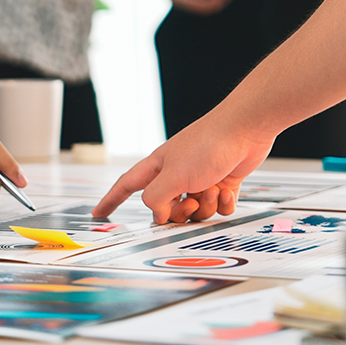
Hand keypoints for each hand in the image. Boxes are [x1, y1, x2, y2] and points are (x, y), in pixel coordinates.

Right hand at [93, 106, 273, 223]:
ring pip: (195, 211)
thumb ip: (157, 198)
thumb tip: (158, 215)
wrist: (246, 129)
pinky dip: (223, 203)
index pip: (127, 185)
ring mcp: (200, 179)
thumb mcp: (173, 175)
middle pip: (167, 209)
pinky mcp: (222, 182)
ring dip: (205, 206)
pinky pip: (217, 207)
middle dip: (180, 213)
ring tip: (213, 190)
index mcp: (159, 167)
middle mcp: (177, 173)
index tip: (100, 212)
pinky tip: (227, 190)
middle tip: (192, 201)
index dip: (111, 199)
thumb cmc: (208, 144)